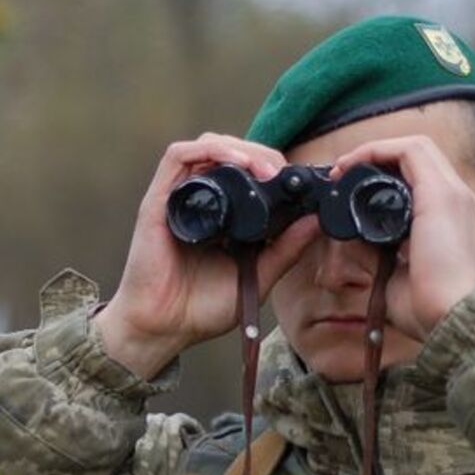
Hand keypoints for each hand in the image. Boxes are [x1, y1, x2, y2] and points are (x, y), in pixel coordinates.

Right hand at [95, 134, 319, 379]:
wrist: (163, 328)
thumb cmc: (202, 308)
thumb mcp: (257, 276)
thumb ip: (286, 249)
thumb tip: (316, 220)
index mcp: (222, 215)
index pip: (246, 171)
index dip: (272, 165)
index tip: (298, 180)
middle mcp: (200, 200)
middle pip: (230, 152)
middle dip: (262, 153)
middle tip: (282, 171)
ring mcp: (178, 198)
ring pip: (208, 146)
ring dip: (240, 148)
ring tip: (264, 168)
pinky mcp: (158, 199)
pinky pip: (179, 156)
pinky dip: (210, 150)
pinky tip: (237, 163)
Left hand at [331, 135, 474, 341]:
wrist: (455, 320)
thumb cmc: (431, 309)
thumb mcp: (395, 275)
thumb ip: (375, 251)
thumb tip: (350, 236)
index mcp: (451, 220)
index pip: (419, 179)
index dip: (383, 174)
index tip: (348, 189)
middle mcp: (457, 200)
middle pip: (418, 157)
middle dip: (377, 157)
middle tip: (342, 173)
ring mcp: (454, 193)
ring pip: (416, 147)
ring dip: (375, 150)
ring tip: (344, 166)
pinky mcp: (442, 194)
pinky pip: (410, 151)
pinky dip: (378, 150)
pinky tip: (352, 165)